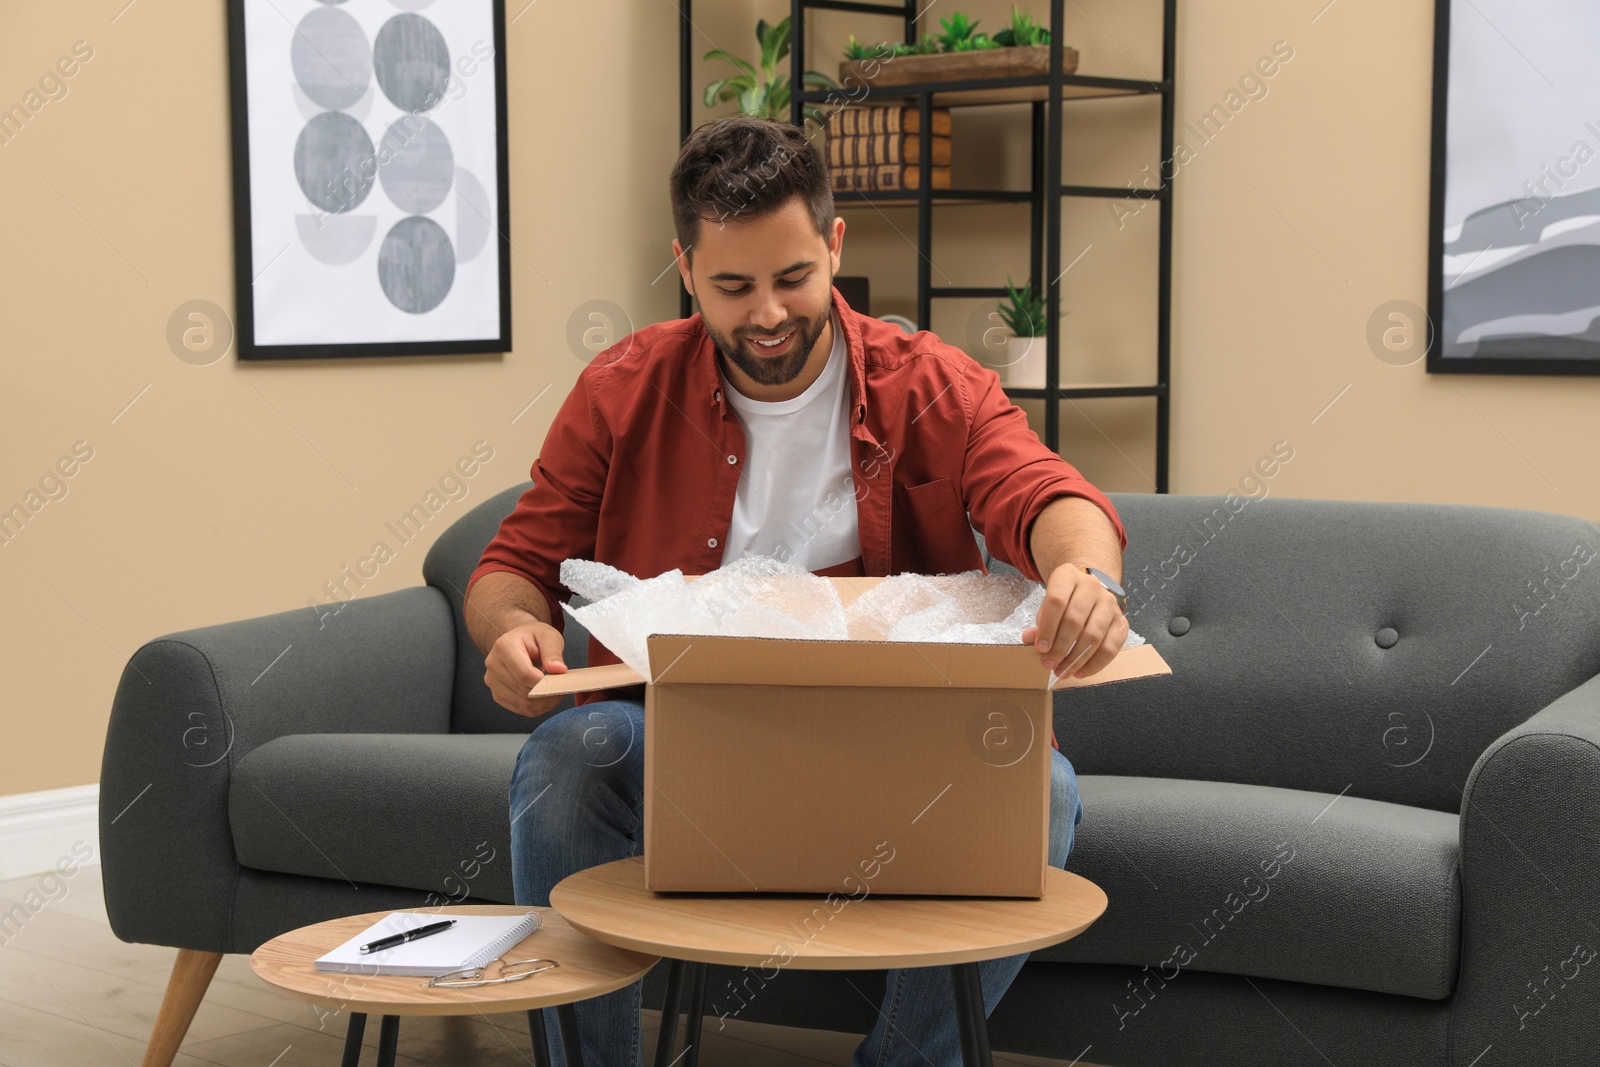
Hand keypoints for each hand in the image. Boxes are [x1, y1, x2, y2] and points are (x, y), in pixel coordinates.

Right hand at [483, 620, 568, 716]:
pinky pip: (520, 709)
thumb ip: (553, 652)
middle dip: (546, 694)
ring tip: (556, 693)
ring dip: (543, 703)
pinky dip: (537, 708)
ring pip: (522, 704)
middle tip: (563, 689)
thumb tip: (559, 670)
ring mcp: (493, 681)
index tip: (559, 683)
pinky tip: (546, 698)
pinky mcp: (497, 694)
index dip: (543, 683)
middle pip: (522, 691)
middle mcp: (493, 665)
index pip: (523, 674)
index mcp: (503, 646)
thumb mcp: (548, 636)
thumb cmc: (534, 637)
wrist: (519, 641)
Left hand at [1020, 564, 1128, 679]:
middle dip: (1060, 647)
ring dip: (1076, 658)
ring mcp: (1109, 603)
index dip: (1047, 627)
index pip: (1056, 601)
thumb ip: (1040, 622)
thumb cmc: (1064, 600)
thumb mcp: (1048, 604)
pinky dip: (1095, 663)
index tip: (1040, 648)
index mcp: (1068, 575)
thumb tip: (1028, 639)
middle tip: (1049, 664)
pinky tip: (1081, 672)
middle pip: (1074, 620)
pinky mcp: (1122, 621)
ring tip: (1062, 671)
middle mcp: (1092, 586)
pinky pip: (1111, 647)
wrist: (1088, 589)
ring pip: (1093, 635)